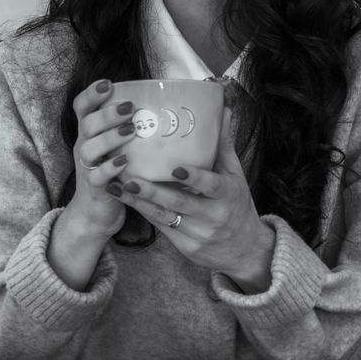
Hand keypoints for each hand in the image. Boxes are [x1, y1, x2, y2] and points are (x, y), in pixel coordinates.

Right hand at [67, 78, 139, 237]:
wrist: (96, 212)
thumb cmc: (115, 173)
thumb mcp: (116, 147)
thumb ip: (130, 127)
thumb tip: (166, 106)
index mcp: (90, 134)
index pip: (81, 107)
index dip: (91, 94)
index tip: (108, 83)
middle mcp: (84, 147)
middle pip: (86, 124)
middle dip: (107, 113)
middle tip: (129, 107)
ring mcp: (87, 167)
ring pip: (88, 149)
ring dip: (110, 137)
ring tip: (130, 130)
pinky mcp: (94, 188)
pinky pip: (96, 176)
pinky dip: (110, 168)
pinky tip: (125, 162)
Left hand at [109, 107, 275, 286]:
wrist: (244, 250)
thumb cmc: (237, 205)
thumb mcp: (235, 176)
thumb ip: (224, 144)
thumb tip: (221, 108)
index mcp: (227, 195)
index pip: (211, 186)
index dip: (194, 178)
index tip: (176, 168)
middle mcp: (212, 216)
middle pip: (178, 203)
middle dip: (151, 192)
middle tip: (128, 178)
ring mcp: (197, 233)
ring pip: (163, 217)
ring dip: (138, 202)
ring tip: (116, 187)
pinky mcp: (184, 246)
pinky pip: (160, 227)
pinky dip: (142, 212)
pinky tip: (124, 199)